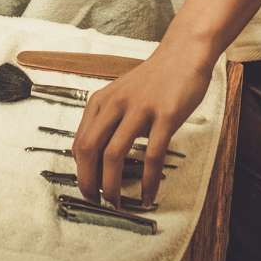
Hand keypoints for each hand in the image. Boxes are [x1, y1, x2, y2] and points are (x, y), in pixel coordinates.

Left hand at [72, 44, 212, 208]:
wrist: (181, 56)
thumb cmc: (152, 80)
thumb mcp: (120, 96)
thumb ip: (108, 121)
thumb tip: (96, 157)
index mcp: (100, 102)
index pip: (79, 142)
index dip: (80, 171)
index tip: (88, 188)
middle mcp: (114, 104)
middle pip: (89, 150)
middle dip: (88, 182)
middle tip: (97, 202)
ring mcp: (139, 109)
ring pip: (114, 155)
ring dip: (113, 185)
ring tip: (118, 203)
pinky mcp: (165, 116)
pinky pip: (152, 155)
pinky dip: (149, 181)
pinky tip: (150, 195)